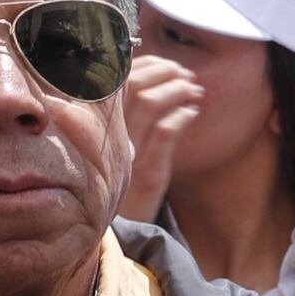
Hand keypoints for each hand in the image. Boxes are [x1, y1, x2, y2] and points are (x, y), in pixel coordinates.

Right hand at [119, 56, 203, 223]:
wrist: (116, 231)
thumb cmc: (121, 184)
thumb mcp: (118, 147)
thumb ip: (127, 118)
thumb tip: (153, 82)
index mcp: (101, 125)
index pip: (119, 79)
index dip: (146, 64)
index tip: (166, 64)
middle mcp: (111, 135)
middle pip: (134, 85)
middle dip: (165, 71)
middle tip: (185, 74)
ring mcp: (129, 153)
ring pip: (150, 103)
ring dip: (177, 89)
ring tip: (193, 89)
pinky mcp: (147, 173)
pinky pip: (164, 133)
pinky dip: (181, 116)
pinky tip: (192, 112)